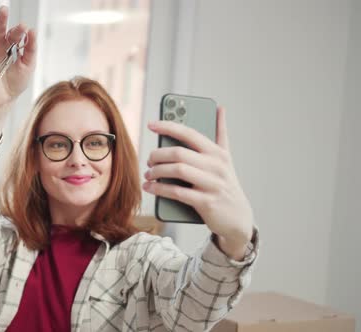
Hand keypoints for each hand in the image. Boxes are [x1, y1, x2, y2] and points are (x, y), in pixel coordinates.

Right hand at [0, 6, 36, 109]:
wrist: (5, 99)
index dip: (19, 30)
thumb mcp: (29, 65)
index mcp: (12, 45)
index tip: (24, 28)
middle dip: (1, 18)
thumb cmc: (18, 82)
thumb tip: (33, 30)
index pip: (15, 33)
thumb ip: (31, 49)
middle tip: (4, 9)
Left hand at [143, 106, 254, 252]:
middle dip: (158, 155)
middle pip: (179, 153)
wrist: (238, 219)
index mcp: (218, 153)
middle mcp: (216, 166)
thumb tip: (220, 108)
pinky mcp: (206, 202)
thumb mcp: (225, 159)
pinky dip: (160, 189)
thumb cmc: (225, 185)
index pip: (189, 134)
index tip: (151, 124)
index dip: (168, 126)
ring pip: (177, 170)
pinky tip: (150, 188)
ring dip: (157, 171)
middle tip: (148, 160)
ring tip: (148, 175)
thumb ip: (221, 134)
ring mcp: (212, 184)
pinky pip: (177, 192)